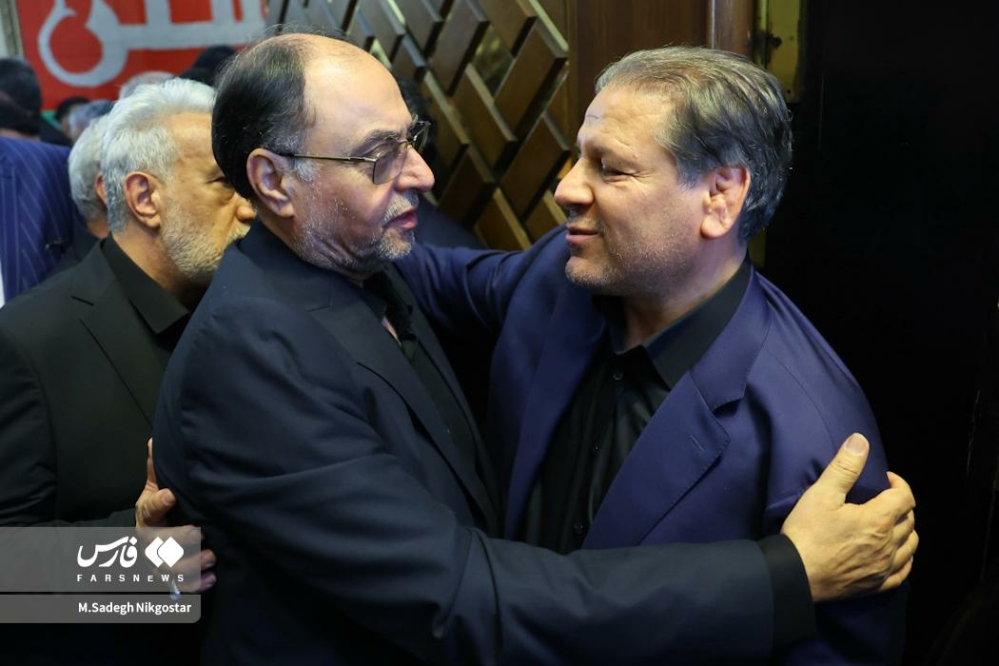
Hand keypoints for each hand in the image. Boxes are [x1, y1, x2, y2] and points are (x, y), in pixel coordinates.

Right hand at [134, 438, 216, 591]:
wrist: (164, 530)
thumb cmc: (166, 505)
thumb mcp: (160, 485)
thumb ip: (158, 468)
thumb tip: (155, 440)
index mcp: (147, 515)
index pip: (148, 509)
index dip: (157, 503)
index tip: (171, 495)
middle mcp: (150, 541)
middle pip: (158, 544)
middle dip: (178, 540)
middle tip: (199, 533)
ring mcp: (159, 562)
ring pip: (168, 569)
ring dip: (190, 565)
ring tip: (211, 557)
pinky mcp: (173, 577)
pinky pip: (181, 586)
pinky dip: (197, 584)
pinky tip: (213, 579)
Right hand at [781, 433, 917, 601]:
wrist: (795, 573)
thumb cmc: (807, 532)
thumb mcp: (822, 493)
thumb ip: (844, 466)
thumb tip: (861, 440)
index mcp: (878, 519)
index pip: (905, 496)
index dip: (898, 483)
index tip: (885, 478)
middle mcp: (888, 545)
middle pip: (910, 520)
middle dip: (901, 504)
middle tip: (884, 497)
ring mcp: (884, 567)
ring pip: (910, 546)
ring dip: (906, 530)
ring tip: (891, 523)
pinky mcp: (876, 585)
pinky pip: (903, 572)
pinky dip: (905, 559)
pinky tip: (896, 555)